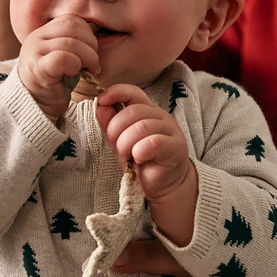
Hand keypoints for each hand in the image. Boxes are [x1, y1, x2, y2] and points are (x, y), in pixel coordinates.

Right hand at [18, 15, 99, 120]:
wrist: (37, 106)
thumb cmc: (55, 82)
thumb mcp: (66, 56)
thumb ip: (76, 42)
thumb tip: (97, 37)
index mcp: (44, 32)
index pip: (72, 19)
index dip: (88, 33)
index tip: (92, 51)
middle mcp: (36, 37)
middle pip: (72, 27)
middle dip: (91, 44)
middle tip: (93, 62)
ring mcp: (34, 51)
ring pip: (70, 43)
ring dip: (87, 57)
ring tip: (90, 70)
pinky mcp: (37, 68)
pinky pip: (62, 58)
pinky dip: (75, 65)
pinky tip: (76, 74)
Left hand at [96, 84, 191, 202]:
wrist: (162, 184)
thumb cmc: (142, 160)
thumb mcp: (120, 141)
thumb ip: (110, 124)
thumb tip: (100, 106)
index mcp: (146, 110)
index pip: (132, 92)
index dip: (115, 92)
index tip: (101, 101)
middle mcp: (159, 116)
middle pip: (132, 111)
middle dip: (116, 131)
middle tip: (118, 148)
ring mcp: (170, 130)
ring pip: (141, 127)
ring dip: (126, 144)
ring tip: (127, 156)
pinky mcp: (176, 147)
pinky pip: (154, 142)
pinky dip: (140, 151)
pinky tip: (139, 159)